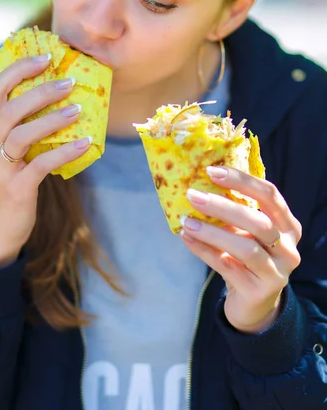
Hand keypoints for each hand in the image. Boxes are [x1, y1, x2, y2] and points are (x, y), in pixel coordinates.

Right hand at [0, 54, 91, 267]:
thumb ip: (22, 127)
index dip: (19, 69)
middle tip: (70, 82)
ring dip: (52, 118)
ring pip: (21, 134)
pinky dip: (64, 152)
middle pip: (10, 108)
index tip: (46, 57)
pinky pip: (40, 165)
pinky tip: (85, 143)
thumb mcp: (6, 151)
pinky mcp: (16, 188)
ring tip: (78, 109)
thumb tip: (60, 101)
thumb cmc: (8, 182)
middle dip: (41, 91)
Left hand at [180, 166, 301, 333]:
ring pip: (245, 248)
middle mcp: (289, 249)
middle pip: (258, 221)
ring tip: (186, 221)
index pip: (270, 195)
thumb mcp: (248, 233)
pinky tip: (186, 238)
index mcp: (289, 226)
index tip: (211, 171)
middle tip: (193, 195)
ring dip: (211, 231)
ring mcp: (277, 273)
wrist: (253, 303)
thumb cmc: (247, 258)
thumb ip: (236, 211)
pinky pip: (227, 267)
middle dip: (223, 206)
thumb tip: (200, 183)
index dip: (242, 181)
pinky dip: (204, 250)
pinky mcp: (258, 292)